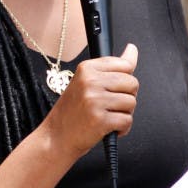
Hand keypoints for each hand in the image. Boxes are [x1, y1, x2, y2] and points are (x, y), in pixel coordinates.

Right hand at [43, 43, 138, 158]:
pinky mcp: (100, 119)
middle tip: (110, 105)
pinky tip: (108, 129)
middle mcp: (90, 81)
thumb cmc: (72, 111)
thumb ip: (112, 66)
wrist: (55, 137)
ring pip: (132, 102)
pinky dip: (122, 128)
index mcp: (87, 68)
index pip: (125, 65)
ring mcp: (95, 100)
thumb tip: (132, 49)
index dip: (124, 80)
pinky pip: (127, 120)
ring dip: (124, 114)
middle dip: (127, 97)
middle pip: (132, 83)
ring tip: (107, 117)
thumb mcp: (87, 82)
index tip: (113, 89)